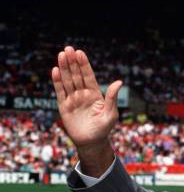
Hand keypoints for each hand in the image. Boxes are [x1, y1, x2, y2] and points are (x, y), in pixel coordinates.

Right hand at [51, 46, 121, 175]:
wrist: (91, 142)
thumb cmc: (104, 129)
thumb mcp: (111, 113)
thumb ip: (112, 97)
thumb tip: (119, 82)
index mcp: (95, 94)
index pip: (88, 76)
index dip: (84, 65)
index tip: (80, 52)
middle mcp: (83, 94)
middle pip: (76, 75)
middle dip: (72, 62)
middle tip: (68, 49)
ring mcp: (73, 99)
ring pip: (67, 81)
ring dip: (64, 68)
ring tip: (61, 55)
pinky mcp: (63, 106)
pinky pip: (60, 92)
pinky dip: (57, 81)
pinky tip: (55, 70)